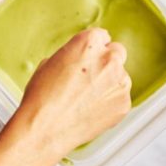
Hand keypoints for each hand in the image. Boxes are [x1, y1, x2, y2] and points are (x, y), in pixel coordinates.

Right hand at [10, 28, 131, 160]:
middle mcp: (109, 59)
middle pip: (117, 53)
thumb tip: (80, 59)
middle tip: (91, 78)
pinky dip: (110, 102)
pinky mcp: (124, 103)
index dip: (93, 48)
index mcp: (89, 43)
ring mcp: (120, 81)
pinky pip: (120, 97)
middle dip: (107, 62)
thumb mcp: (49, 63)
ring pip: (120, 77)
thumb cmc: (42, 98)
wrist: (44, 129)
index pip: (102, 36)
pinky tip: (91, 111)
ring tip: (86, 100)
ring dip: (109, 83)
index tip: (90, 57)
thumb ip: (73, 56)